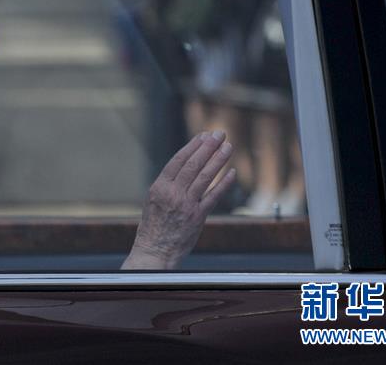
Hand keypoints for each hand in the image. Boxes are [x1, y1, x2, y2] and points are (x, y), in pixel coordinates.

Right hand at [122, 131, 234, 269]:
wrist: (154, 251)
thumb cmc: (153, 227)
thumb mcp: (154, 200)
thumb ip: (168, 184)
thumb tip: (186, 167)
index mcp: (159, 187)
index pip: (178, 160)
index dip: (192, 146)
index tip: (203, 135)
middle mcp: (172, 193)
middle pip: (193, 165)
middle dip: (208, 147)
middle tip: (219, 134)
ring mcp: (186, 205)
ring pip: (205, 177)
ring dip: (218, 159)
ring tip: (228, 146)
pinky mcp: (198, 217)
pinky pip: (213, 196)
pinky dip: (224, 183)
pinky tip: (232, 172)